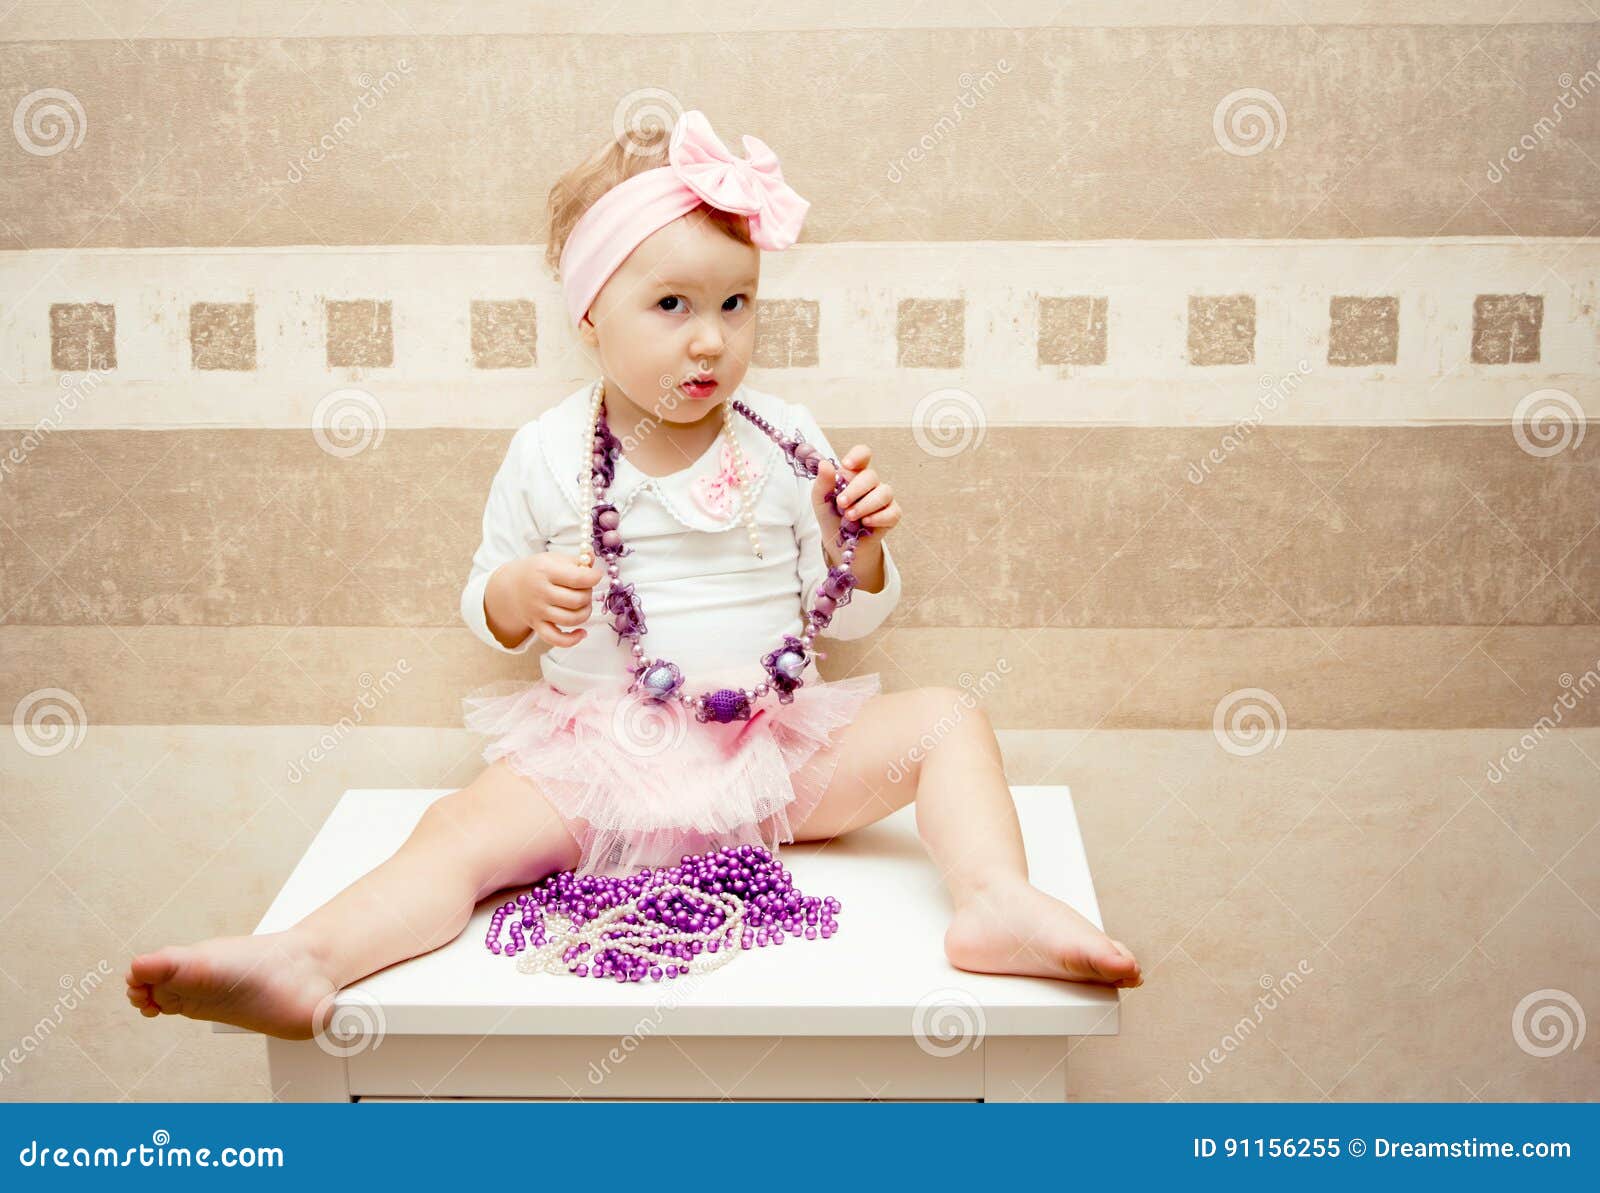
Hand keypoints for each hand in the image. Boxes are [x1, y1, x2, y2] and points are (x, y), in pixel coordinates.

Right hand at [488, 552, 602, 648]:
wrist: (511, 586)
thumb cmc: (538, 571)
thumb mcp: (554, 559)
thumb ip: (577, 560)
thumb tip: (592, 557)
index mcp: (545, 571)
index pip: (578, 578)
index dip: (593, 577)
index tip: (596, 575)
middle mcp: (540, 592)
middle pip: (577, 600)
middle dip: (588, 594)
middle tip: (585, 588)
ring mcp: (538, 611)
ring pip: (571, 619)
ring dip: (585, 612)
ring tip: (584, 605)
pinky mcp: (537, 626)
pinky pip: (556, 639)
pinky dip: (572, 640)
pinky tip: (582, 632)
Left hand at [812, 444, 900, 548]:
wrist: (839, 543)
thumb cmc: (831, 516)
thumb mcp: (821, 500)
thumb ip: (823, 482)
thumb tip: (824, 464)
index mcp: (854, 473)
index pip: (863, 454)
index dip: (858, 456)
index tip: (847, 465)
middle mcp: (871, 483)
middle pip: (871, 476)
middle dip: (855, 490)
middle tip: (841, 503)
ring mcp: (884, 498)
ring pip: (884, 492)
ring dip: (865, 505)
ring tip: (850, 516)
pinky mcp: (892, 515)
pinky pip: (892, 512)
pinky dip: (878, 518)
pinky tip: (866, 523)